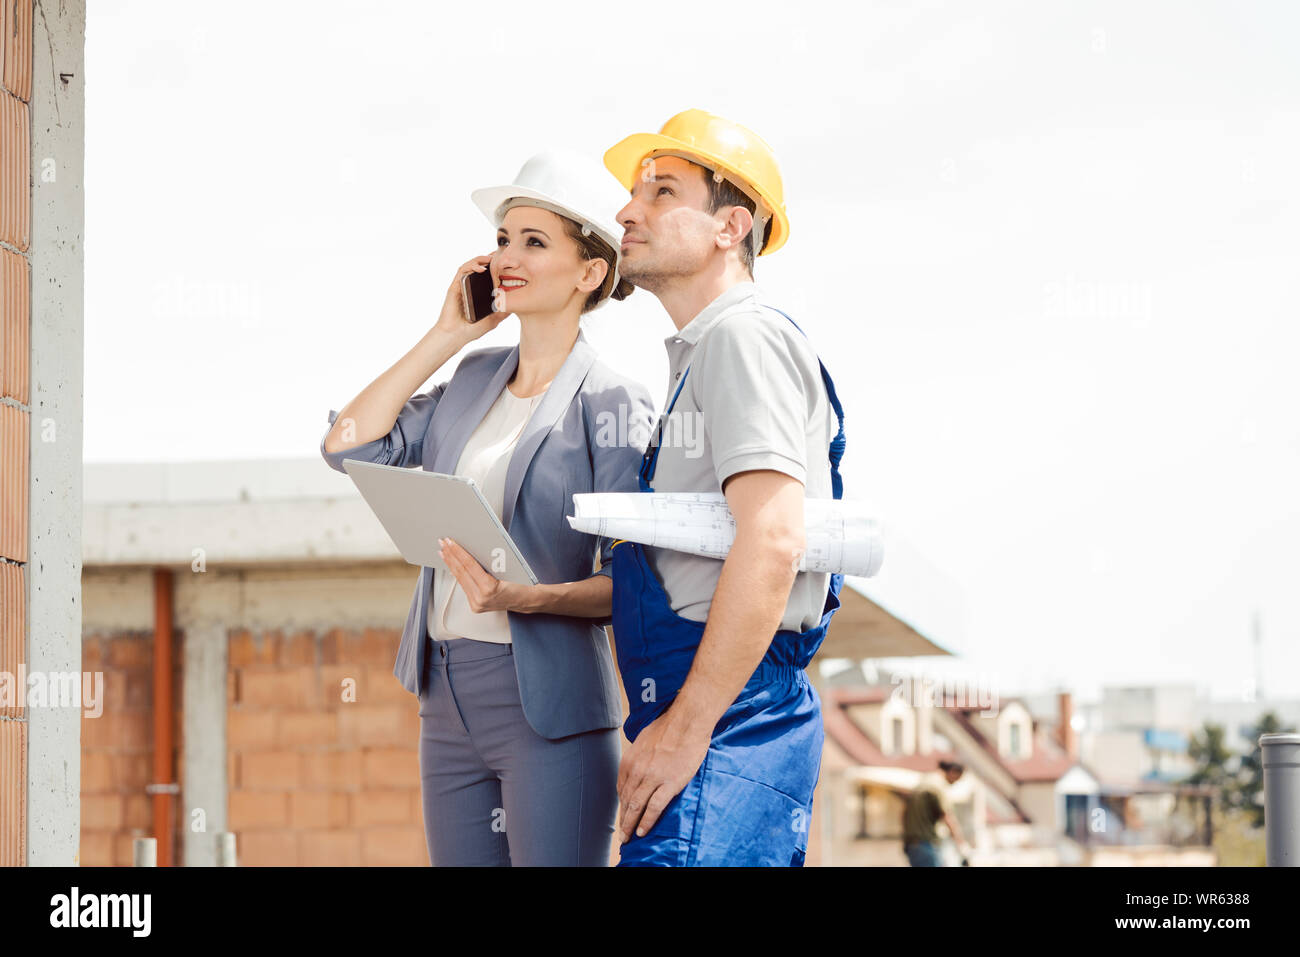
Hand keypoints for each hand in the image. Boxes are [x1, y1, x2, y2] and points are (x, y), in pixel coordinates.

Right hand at [433, 255, 511, 345]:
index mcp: (479, 292)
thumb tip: (518, 304)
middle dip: (490, 258)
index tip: (508, 261)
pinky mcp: (455, 286)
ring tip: (491, 258)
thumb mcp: (494, 319)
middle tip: (501, 253)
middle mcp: (471, 286)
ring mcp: (462, 285)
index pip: (489, 275)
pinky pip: (462, 271)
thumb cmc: (472, 329)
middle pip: (480, 267)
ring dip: (481, 259)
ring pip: (471, 265)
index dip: (497, 266)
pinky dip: (471, 266)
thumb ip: (504, 311)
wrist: (456, 336)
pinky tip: (481, 268)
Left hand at [438, 537, 526, 612]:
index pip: (468, 565)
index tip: (450, 542)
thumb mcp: (506, 567)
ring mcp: (476, 604)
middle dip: (450, 555)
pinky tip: (452, 566)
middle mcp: (480, 598)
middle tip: (442, 543)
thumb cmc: (521, 583)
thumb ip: (488, 560)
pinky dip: (457, 574)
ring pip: (459, 579)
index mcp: (489, 588)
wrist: (526, 600)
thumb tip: (470, 548)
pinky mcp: (475, 606)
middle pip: (461, 572)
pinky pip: (463, 586)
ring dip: (450, 564)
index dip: (458, 551)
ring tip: (443, 552)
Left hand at [616, 708, 711, 842]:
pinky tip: (643, 831)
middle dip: (623, 819)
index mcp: (630, 759)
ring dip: (631, 824)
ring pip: (636, 806)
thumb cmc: (670, 726)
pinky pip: (654, 808)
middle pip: (626, 800)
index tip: (623, 813)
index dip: (622, 804)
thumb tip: (639, 763)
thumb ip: (639, 755)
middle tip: (622, 833)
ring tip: (629, 836)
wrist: (688, 721)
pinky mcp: (669, 783)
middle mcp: (637, 770)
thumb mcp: (644, 738)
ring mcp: (652, 777)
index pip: (621, 788)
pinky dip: (646, 821)